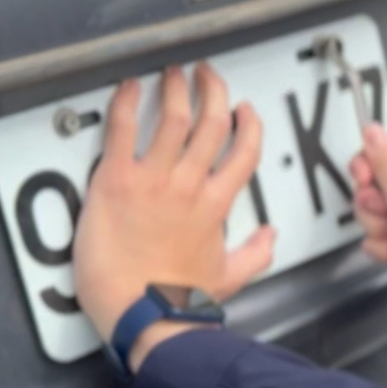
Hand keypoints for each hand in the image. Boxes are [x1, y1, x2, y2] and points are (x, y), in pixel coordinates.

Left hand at [73, 63, 275, 362]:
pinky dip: (127, 104)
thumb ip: (254, 253)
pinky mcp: (117, 182)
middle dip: (213, 92)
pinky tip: (129, 88)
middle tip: (207, 75)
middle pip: (211, 123)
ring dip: (176, 89)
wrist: (144, 314)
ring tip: (174, 73)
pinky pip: (124, 130)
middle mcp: (189, 186)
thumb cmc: (179, 302)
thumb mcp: (229, 277)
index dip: (248, 125)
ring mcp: (154, 181)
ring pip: (174, 118)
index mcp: (216, 206)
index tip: (245, 111)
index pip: (243, 152)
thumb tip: (269, 238)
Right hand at [350, 125, 386, 350]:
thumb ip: (383, 159)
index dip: (366, 169)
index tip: (366, 183)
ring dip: (379, 230)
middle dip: (372, 206)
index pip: (380, 152)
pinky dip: (385, 248)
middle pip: (372, 186)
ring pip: (373, 215)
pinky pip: (380, 237)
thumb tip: (371, 128)